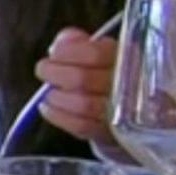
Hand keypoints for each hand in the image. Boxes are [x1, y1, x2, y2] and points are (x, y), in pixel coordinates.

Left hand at [35, 28, 118, 144]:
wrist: (132, 106)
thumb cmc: (109, 71)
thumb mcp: (99, 50)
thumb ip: (78, 42)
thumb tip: (59, 44)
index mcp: (126, 58)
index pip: (94, 54)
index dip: (67, 53)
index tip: (53, 53)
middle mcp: (126, 85)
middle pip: (82, 79)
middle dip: (54, 73)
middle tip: (43, 70)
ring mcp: (121, 112)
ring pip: (83, 104)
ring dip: (57, 97)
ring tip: (48, 92)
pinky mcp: (110, 132)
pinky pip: (82, 126)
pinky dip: (58, 116)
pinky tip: (47, 108)